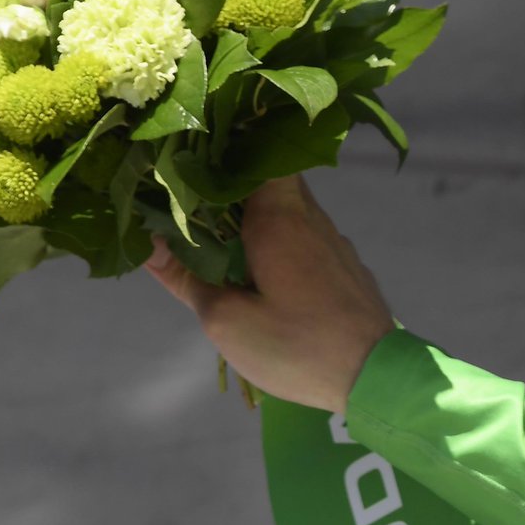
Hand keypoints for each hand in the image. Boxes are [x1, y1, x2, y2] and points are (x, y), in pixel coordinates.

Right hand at [144, 174, 395, 413]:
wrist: (376, 378)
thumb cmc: (297, 346)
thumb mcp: (226, 320)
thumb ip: (185, 277)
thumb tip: (149, 242)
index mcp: (279, 217)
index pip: (253, 150)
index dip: (220, 147)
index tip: (185, 156)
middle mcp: (311, 216)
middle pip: (268, 178)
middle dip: (230, 183)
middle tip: (189, 197)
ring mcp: (334, 241)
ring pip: (289, 208)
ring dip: (255, 214)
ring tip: (216, 231)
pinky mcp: (345, 266)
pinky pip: (306, 235)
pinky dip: (279, 237)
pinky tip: (260, 262)